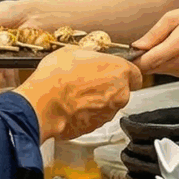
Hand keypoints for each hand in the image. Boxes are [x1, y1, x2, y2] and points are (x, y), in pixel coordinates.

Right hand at [13, 45, 142, 141]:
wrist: (42, 105)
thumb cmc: (56, 77)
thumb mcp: (72, 51)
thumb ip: (89, 54)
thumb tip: (89, 54)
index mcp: (118, 71)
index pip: (136, 74)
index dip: (124, 72)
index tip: (114, 71)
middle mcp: (119, 93)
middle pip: (123, 90)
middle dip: (109, 86)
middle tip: (89, 80)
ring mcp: (109, 112)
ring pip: (109, 105)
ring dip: (98, 100)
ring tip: (76, 93)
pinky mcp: (96, 127)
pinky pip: (96, 117)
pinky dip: (88, 113)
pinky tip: (72, 105)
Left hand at [131, 6, 178, 77]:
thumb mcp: (173, 17)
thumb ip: (153, 34)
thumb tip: (136, 47)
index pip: (149, 61)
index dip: (134, 59)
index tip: (126, 52)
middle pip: (150, 68)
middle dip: (141, 58)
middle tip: (142, 44)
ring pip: (156, 70)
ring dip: (151, 60)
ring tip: (160, 43)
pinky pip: (164, 70)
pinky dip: (161, 62)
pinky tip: (169, 49)